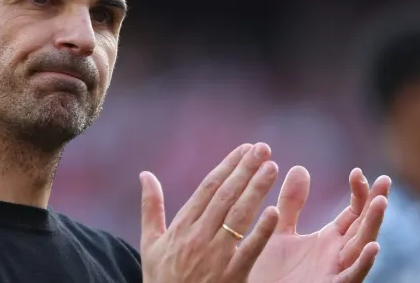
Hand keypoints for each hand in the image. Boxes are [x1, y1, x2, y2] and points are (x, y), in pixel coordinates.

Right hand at [140, 143, 279, 282]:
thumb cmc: (160, 278)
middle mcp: (199, 236)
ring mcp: (216, 256)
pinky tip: (274, 211)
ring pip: (239, 216)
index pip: (208, 188)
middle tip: (263, 148)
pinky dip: (261, 231)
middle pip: (226, 196)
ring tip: (272, 168)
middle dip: (245, 170)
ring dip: (256, 190)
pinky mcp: (232, 276)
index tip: (244, 149)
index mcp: (181, 226)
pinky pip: (249, 250)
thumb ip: (151, 206)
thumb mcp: (150, 242)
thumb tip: (145, 174)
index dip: (228, 166)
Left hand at [249, 166, 390, 282]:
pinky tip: (373, 246)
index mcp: (329, 239)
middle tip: (385, 180)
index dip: (360, 193)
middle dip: (376, 204)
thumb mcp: (281, 228)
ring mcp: (335, 270)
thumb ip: (291, 203)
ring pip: (362, 247)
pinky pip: (352, 275)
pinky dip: (364, 262)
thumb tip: (300, 168)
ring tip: (381, 203)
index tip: (357, 171)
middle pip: (364, 226)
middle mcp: (337, 254)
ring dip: (373, 226)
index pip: (354, 213)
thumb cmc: (271, 269)